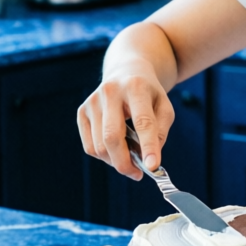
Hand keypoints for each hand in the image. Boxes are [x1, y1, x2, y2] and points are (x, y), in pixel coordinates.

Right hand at [76, 62, 174, 180]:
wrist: (126, 71)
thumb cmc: (148, 93)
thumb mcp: (164, 106)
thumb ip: (160, 131)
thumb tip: (148, 160)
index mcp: (136, 87)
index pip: (142, 121)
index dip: (148, 146)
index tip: (153, 167)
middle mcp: (110, 92)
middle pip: (112, 137)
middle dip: (125, 162)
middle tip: (137, 174)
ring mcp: (92, 101)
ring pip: (99, 146)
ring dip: (116, 161)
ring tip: (130, 157)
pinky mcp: (82, 111)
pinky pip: (90, 146)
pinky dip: (104, 156)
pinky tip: (116, 150)